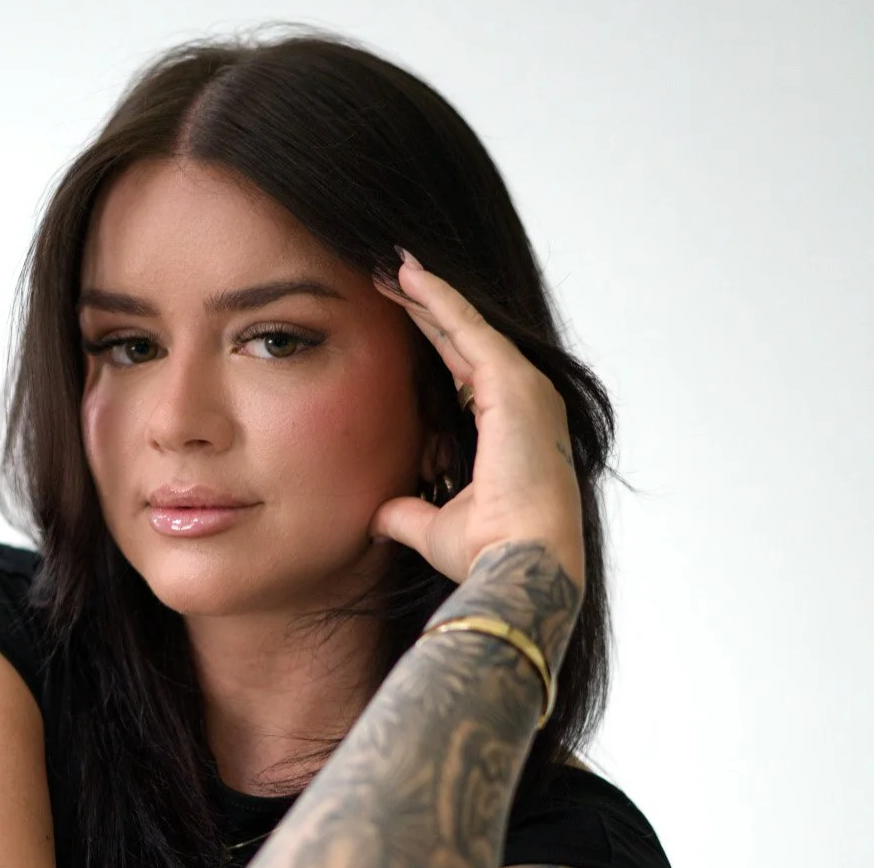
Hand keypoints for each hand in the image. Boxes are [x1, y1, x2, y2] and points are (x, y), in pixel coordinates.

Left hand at [371, 249, 584, 590]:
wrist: (518, 564)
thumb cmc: (487, 553)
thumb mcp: (435, 528)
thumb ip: (407, 514)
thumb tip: (378, 517)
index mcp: (512, 429)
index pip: (464, 369)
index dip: (433, 339)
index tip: (402, 312)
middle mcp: (526, 401)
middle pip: (467, 339)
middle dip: (429, 306)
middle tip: (393, 273)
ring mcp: (525, 389)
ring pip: (467, 326)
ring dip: (429, 293)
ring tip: (392, 265)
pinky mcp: (513, 384)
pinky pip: (468, 329)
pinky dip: (440, 300)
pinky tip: (409, 277)